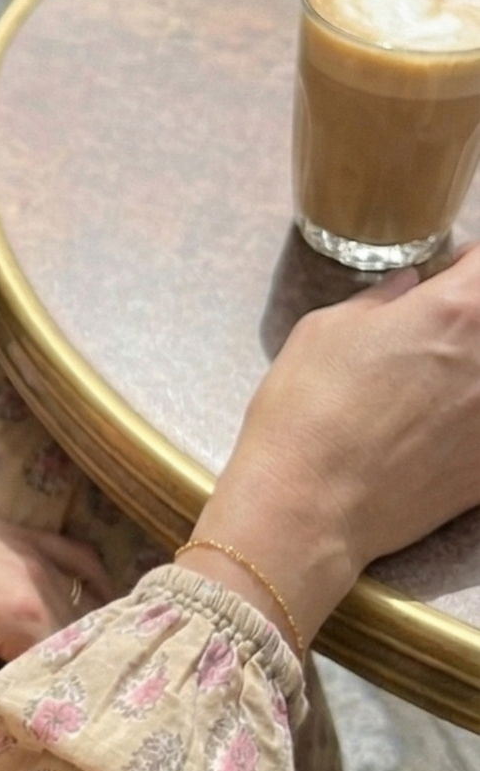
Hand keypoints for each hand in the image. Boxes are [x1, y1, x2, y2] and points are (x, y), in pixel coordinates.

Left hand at [0, 505, 113, 711]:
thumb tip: (26, 718)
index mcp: (23, 615)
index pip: (67, 669)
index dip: (58, 697)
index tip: (49, 718)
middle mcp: (40, 578)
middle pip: (78, 636)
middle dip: (69, 667)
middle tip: (58, 696)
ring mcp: (33, 550)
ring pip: (82, 602)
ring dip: (79, 633)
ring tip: (73, 665)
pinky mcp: (20, 535)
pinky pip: (76, 557)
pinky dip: (92, 582)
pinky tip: (101, 601)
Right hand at [189, 243, 479, 650]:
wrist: (308, 505)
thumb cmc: (307, 411)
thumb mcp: (325, 331)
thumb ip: (380, 301)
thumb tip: (407, 289)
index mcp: (454, 311)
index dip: (468, 265)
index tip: (452, 273)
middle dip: (470, 320)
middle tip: (441, 332)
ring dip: (469, 372)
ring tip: (434, 387)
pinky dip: (469, 423)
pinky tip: (435, 429)